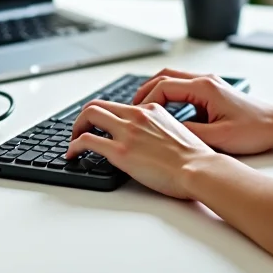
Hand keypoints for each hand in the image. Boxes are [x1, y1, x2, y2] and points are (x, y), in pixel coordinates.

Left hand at [66, 99, 217, 199]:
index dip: (104, 114)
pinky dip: (73, 146)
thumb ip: (158, 129)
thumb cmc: (194, 158)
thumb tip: (148, 139)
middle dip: (84, 118)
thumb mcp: (177, 131)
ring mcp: (127, 132)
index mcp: (151, 110)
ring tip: (73, 142)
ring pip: (88, 115)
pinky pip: (86, 141)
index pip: (119, 105)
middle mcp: (136, 116)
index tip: (99, 125)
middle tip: (80, 131)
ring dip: (76, 128)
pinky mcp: (120, 151)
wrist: (199, 168)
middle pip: (98, 105)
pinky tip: (72, 155)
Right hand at [131, 68, 272, 154]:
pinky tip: (166, 112)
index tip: (137, 115)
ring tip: (143, 109)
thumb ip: (189, 132)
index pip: (164, 87)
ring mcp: (210, 84)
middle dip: (145, 91)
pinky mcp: (214, 91)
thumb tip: (166, 131)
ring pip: (174, 79)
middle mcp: (206, 80)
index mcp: (204, 88)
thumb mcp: (218, 137)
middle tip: (132, 107)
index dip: (146, 101)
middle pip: (164, 76)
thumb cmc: (255, 130)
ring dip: (157, 91)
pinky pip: (184, 87)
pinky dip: (170, 95)